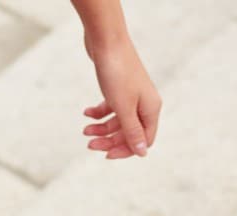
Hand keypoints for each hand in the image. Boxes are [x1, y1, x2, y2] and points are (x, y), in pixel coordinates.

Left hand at [82, 32, 161, 158]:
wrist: (107, 39)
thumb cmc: (117, 72)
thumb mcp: (123, 107)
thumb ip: (132, 131)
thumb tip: (143, 153)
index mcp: (151, 109)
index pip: (143, 141)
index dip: (125, 150)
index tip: (106, 154)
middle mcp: (144, 103)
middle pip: (128, 132)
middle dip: (109, 140)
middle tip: (89, 144)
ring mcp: (132, 95)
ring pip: (118, 121)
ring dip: (101, 128)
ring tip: (85, 130)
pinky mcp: (119, 87)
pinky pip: (111, 107)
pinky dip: (99, 112)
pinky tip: (86, 112)